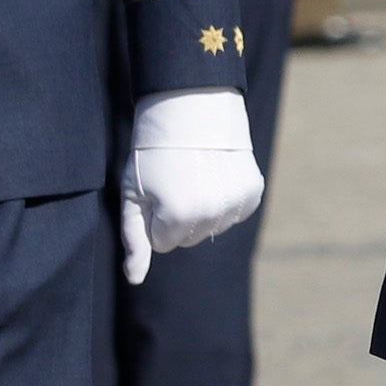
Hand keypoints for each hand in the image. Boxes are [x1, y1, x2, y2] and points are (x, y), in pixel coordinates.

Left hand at [120, 89, 264, 284]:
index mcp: (177, 218)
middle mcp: (211, 215)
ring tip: (195, 174)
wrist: (191, 105)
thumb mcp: (132, 193)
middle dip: (178, 216)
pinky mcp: (253, 192)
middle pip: (189, 239)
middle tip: (175, 178)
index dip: (155, 215)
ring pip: (212, 228)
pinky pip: (234, 214)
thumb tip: (133, 280)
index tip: (156, 187)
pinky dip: (224, 199)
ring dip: (202, 209)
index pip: (162, 243)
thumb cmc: (153, 151)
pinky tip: (215, 174)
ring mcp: (236, 204)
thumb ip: (134, 239)